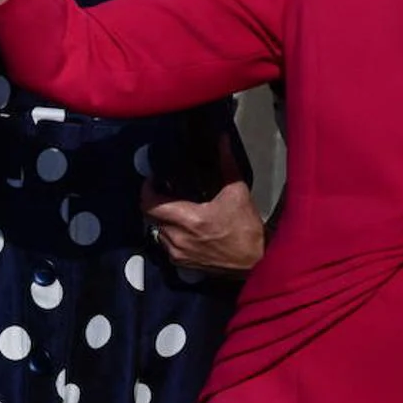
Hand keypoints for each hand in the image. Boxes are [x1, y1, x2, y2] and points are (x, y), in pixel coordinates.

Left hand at [142, 135, 265, 276]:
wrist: (255, 262)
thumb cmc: (246, 228)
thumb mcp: (237, 193)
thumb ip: (227, 164)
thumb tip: (222, 139)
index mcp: (189, 219)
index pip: (151, 204)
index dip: (147, 188)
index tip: (154, 178)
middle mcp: (178, 237)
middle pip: (150, 215)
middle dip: (153, 201)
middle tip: (163, 188)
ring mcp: (177, 253)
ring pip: (156, 229)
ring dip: (161, 217)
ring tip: (173, 206)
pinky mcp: (181, 263)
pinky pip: (165, 243)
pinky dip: (168, 232)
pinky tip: (181, 224)